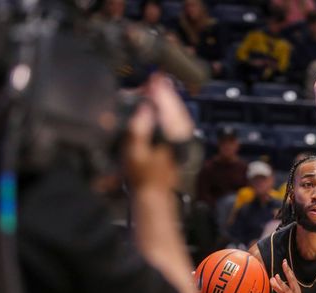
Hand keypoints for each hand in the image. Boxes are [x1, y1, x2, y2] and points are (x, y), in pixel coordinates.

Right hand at [123, 74, 193, 190]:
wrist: (153, 193)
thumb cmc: (141, 175)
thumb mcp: (134, 152)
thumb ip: (139, 129)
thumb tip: (144, 107)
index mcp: (171, 135)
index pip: (167, 106)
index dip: (159, 90)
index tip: (154, 77)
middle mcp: (180, 135)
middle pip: (175, 107)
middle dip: (164, 91)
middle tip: (155, 77)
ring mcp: (181, 139)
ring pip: (178, 113)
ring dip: (168, 99)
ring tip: (158, 86)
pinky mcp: (179, 142)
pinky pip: (178, 120)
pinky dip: (171, 110)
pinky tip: (164, 105)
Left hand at [271, 259, 308, 292]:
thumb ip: (279, 287)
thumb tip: (272, 278)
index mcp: (295, 289)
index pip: (292, 277)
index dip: (288, 270)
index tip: (284, 261)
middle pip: (291, 282)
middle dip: (287, 273)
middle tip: (284, 265)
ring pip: (287, 292)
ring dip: (281, 285)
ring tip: (275, 278)